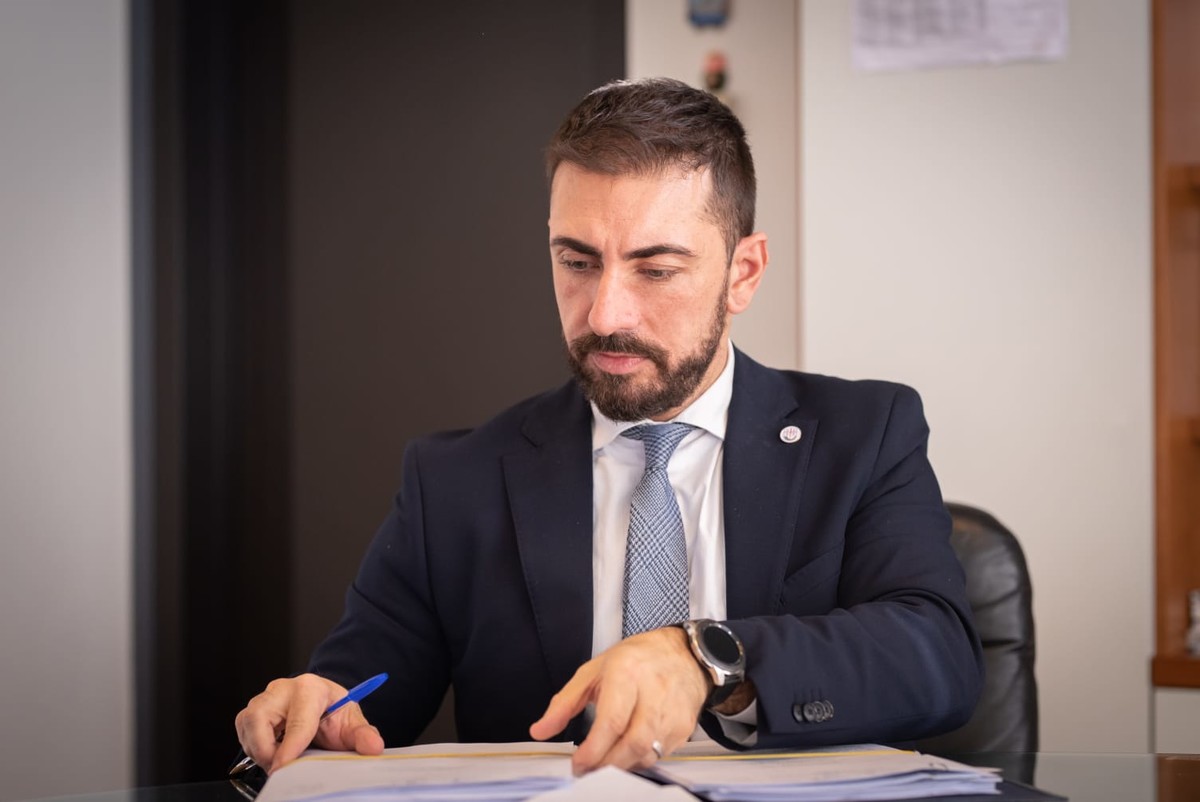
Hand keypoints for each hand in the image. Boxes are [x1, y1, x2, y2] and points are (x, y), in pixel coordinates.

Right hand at [234, 673, 383, 772]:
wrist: (323, 704)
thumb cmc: (334, 712)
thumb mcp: (352, 722)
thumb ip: (363, 735)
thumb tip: (373, 747)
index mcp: (311, 688)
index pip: (297, 721)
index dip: (289, 747)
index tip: (284, 768)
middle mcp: (283, 689)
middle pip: (259, 718)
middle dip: (266, 749)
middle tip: (280, 768)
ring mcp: (265, 697)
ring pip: (247, 725)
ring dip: (259, 750)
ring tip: (279, 760)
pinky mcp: (252, 710)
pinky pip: (243, 731)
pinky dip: (254, 748)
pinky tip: (272, 752)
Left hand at [528, 627, 707, 774]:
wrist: (683, 654)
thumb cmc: (638, 659)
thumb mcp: (593, 671)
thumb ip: (565, 703)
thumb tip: (541, 730)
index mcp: (627, 672)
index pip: (612, 721)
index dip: (593, 750)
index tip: (578, 763)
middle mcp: (654, 692)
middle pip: (631, 744)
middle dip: (605, 764)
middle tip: (588, 769)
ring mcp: (673, 712)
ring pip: (646, 754)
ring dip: (621, 765)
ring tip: (604, 760)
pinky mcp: (684, 727)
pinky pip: (658, 755)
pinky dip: (638, 760)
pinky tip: (626, 752)